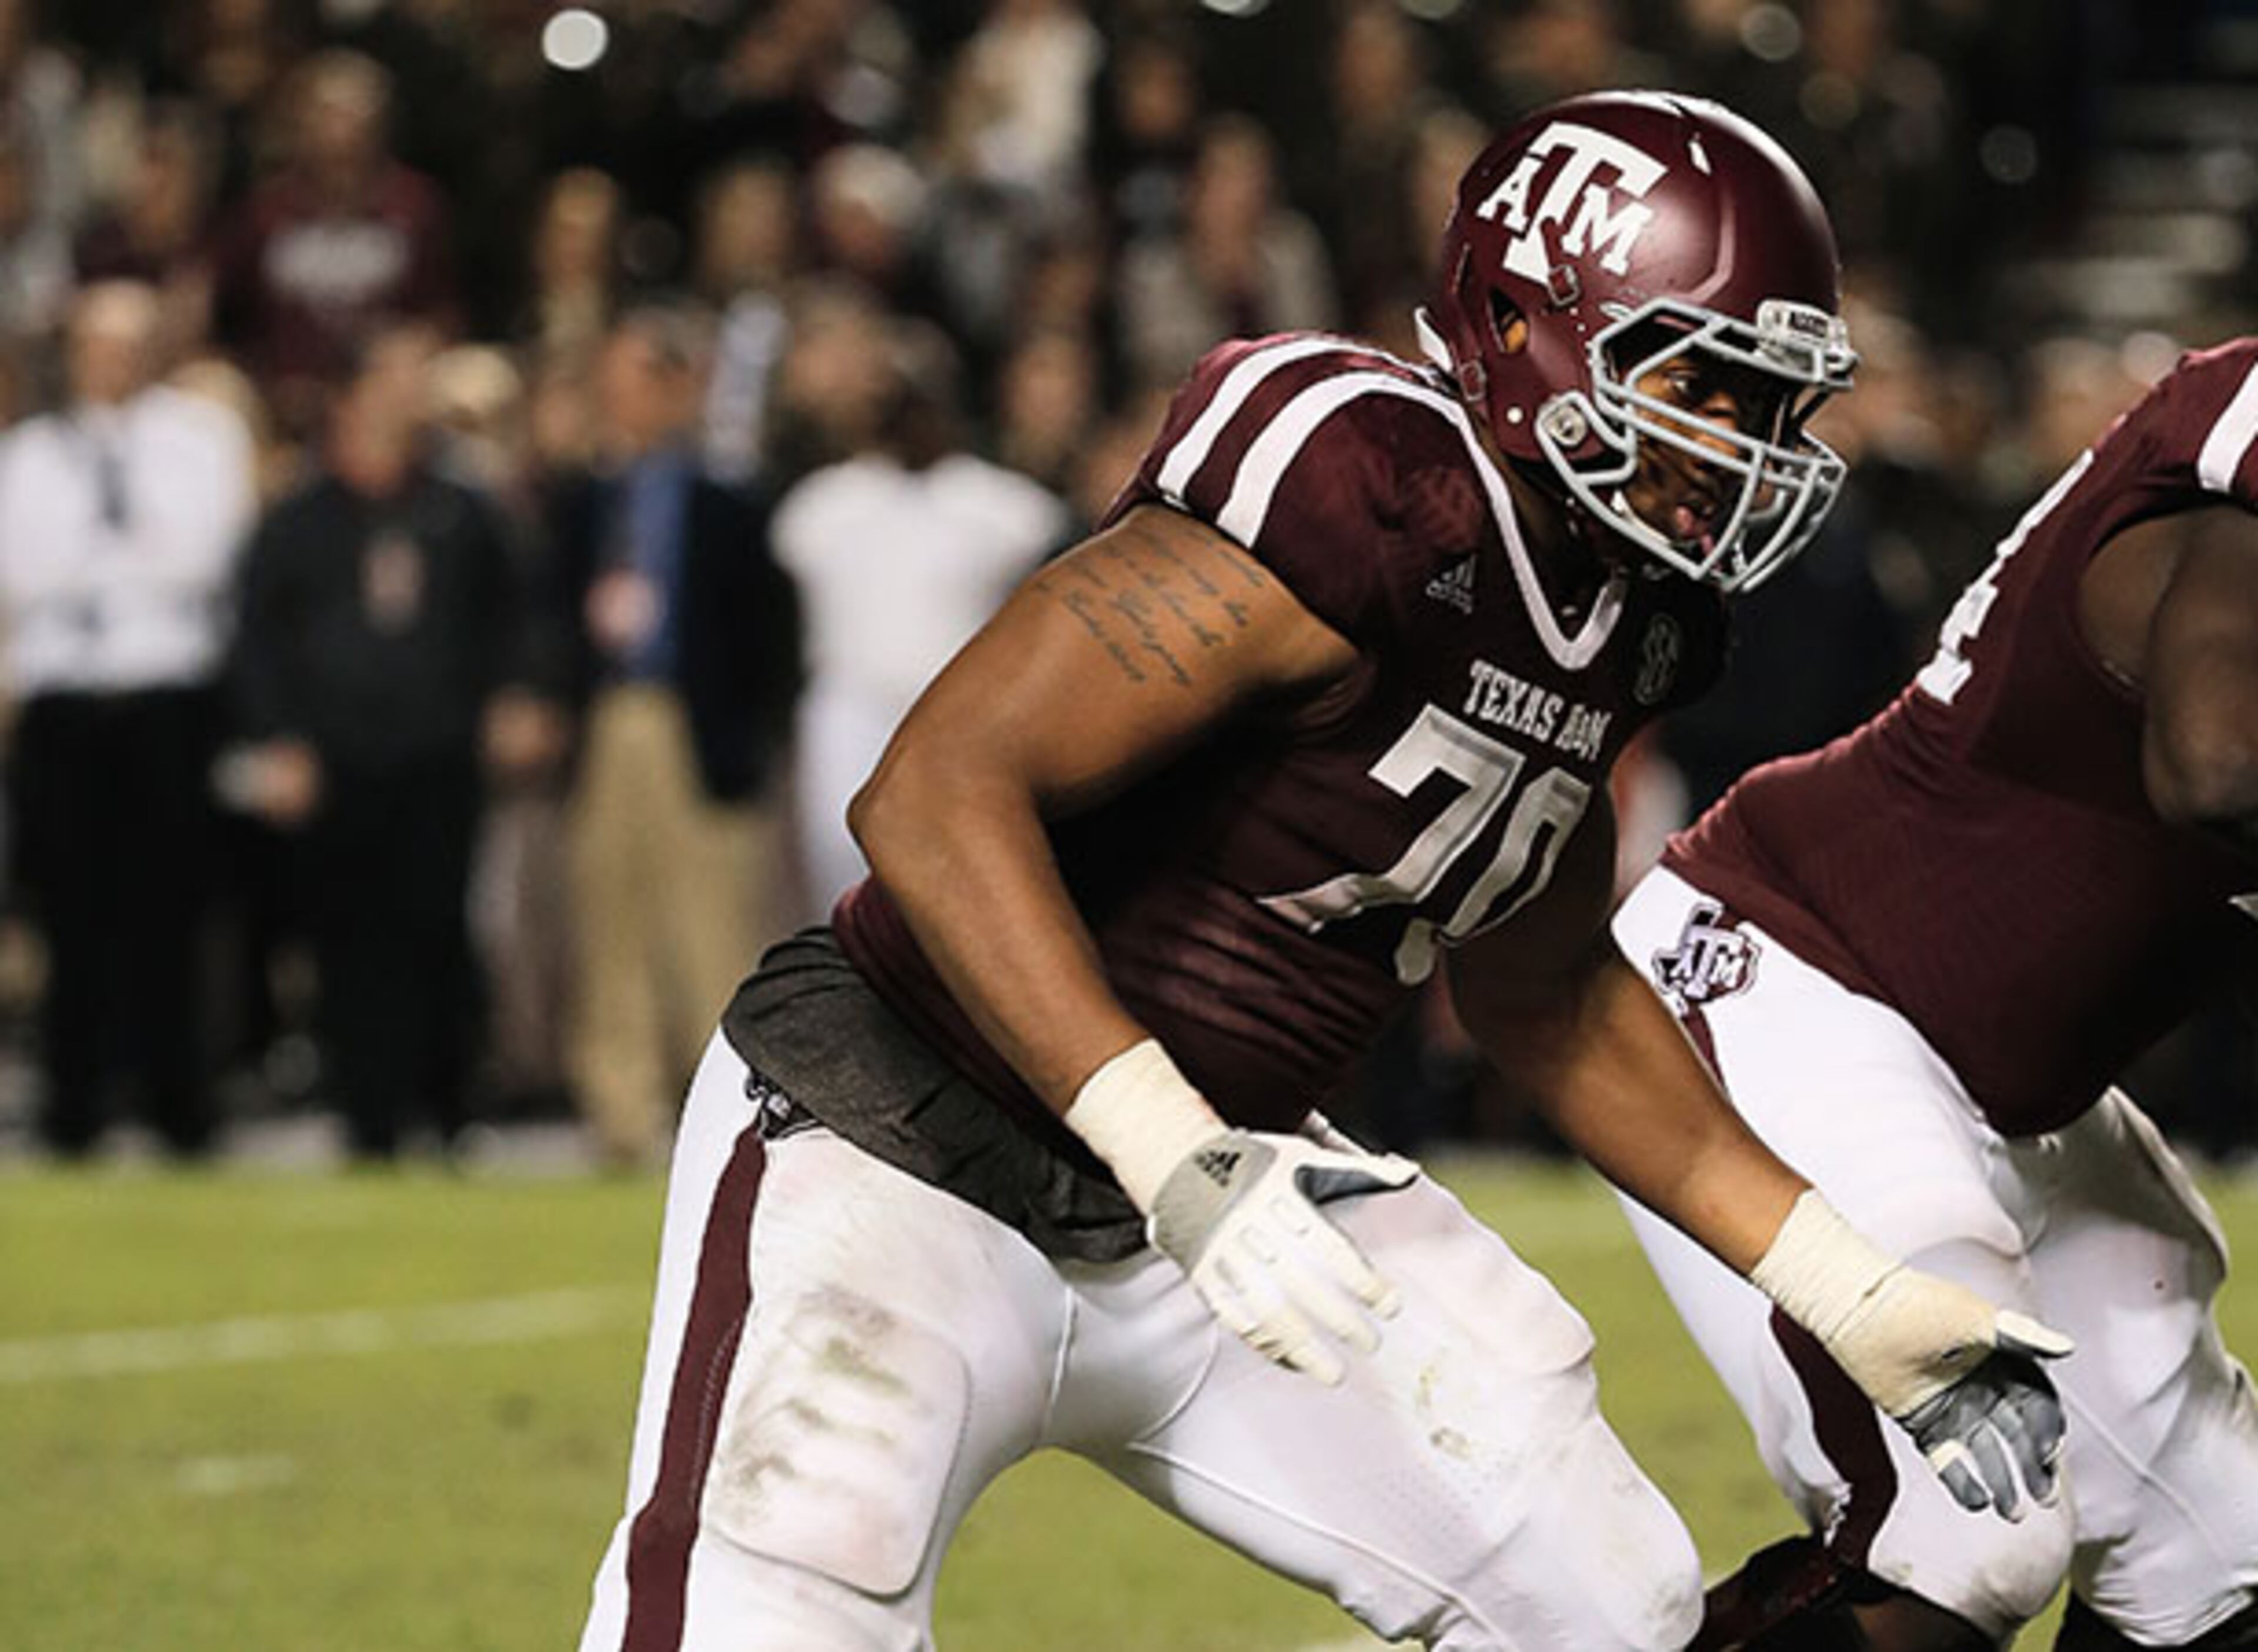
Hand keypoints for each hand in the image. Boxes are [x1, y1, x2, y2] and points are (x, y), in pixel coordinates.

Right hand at [1145, 1129, 1417, 1383]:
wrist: (1179, 1166)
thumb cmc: (1257, 1165)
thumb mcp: (1303, 1157)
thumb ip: (1358, 1170)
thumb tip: (1409, 1171)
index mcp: (1282, 1198)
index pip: (1328, 1247)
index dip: (1362, 1280)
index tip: (1391, 1306)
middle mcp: (1251, 1228)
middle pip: (1300, 1284)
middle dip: (1338, 1319)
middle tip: (1371, 1344)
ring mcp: (1224, 1256)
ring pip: (1266, 1311)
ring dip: (1302, 1348)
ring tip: (1335, 1375)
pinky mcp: (1204, 1278)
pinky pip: (1236, 1320)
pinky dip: (1266, 1345)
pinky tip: (1293, 1363)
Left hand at [1844, 1282, 2071, 1518]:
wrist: (1857, 1311)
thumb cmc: (1917, 1306)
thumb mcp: (1971, 1320)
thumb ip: (2019, 1338)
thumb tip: (2067, 1348)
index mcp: (2002, 1360)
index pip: (2037, 1402)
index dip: (2047, 1429)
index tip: (2050, 1453)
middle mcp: (1982, 1386)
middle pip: (2017, 1433)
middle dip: (2032, 1466)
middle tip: (2043, 1498)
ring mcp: (1953, 1406)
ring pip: (1986, 1452)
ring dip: (2001, 1482)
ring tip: (2013, 1512)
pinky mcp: (1922, 1422)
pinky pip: (1948, 1459)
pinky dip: (1962, 1481)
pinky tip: (1977, 1502)